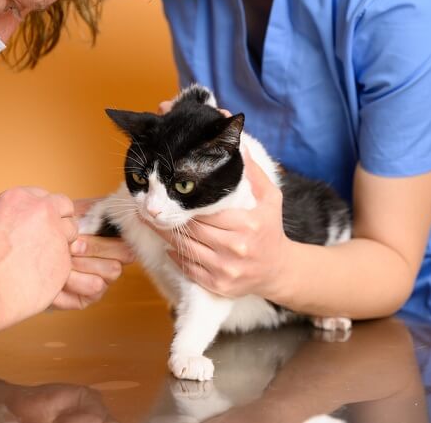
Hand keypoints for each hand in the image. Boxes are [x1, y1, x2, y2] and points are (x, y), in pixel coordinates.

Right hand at [0, 187, 76, 326]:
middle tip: (46, 238)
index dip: (39, 211)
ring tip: (43, 260)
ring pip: (72, 233)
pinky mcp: (65, 260)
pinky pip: (68, 260)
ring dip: (62, 243)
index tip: (34, 224)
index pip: (42, 196)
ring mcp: (57, 234)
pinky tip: (42, 279)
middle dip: (59, 220)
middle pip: (64, 207)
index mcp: (17, 198)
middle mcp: (42, 211)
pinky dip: (58, 268)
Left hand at [51, 199, 134, 309]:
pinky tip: (50, 279)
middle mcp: (110, 266)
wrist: (30, 251)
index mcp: (113, 245)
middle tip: (64, 251)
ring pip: (97, 285)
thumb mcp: (73, 215)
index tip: (75, 238)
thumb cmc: (55, 229)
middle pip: (113, 269)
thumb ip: (90, 209)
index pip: (125, 250)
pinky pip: (79, 299)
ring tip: (55, 264)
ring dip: (73, 274)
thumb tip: (106, 204)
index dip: (99, 245)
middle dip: (84, 260)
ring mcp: (99, 284)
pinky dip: (62, 289)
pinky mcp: (84, 300)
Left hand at [154, 144, 292, 298]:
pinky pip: (190, 269)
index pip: (207, 213)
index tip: (169, 197)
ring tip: (152, 224)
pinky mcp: (219, 285)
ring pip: (187, 250)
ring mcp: (227, 269)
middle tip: (151, 209)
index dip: (186, 206)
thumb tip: (240, 145)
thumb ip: (254, 173)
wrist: (279, 270)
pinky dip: (176, 258)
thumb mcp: (270, 198)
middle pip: (193, 231)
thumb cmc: (270, 230)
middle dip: (169, 220)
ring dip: (166, 237)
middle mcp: (237, 248)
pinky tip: (169, 246)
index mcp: (247, 224)